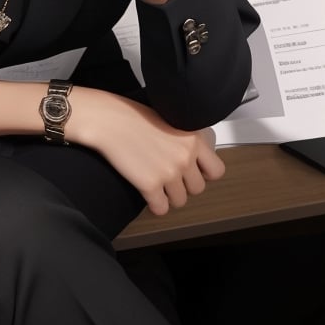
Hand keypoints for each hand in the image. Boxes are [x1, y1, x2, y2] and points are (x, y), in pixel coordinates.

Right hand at [69, 88, 224, 216]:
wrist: (107, 120)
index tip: (192, 172)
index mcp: (193, 138)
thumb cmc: (131, 115)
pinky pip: (161, 209)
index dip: (203, 174)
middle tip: (169, 178)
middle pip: (198, 189)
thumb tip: (189, 153)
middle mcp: (185, 156)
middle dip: (184, 186)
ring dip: (169, 196)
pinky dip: (155, 205)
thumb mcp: (168, 118)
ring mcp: (169, 172)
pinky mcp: (150, 185)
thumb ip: (183, 137)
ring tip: (157, 186)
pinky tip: (147, 195)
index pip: (216, 170)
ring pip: (180, 201)